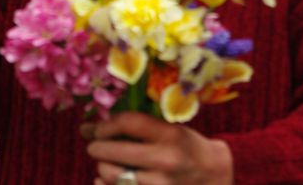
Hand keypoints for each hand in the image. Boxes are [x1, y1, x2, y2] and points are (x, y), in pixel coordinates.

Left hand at [82, 112, 232, 184]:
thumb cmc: (187, 148)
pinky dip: (104, 184)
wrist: (212, 176)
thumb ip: (138, 127)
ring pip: (110, 175)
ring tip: (106, 163)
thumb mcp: (170, 129)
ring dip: (102, 167)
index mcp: (170, 135)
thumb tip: (90, 128)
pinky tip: (105, 179)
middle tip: (95, 146)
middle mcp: (165, 160)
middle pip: (112, 151)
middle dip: (96, 147)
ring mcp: (159, 184)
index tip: (96, 128)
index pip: (127, 123)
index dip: (105, 125)